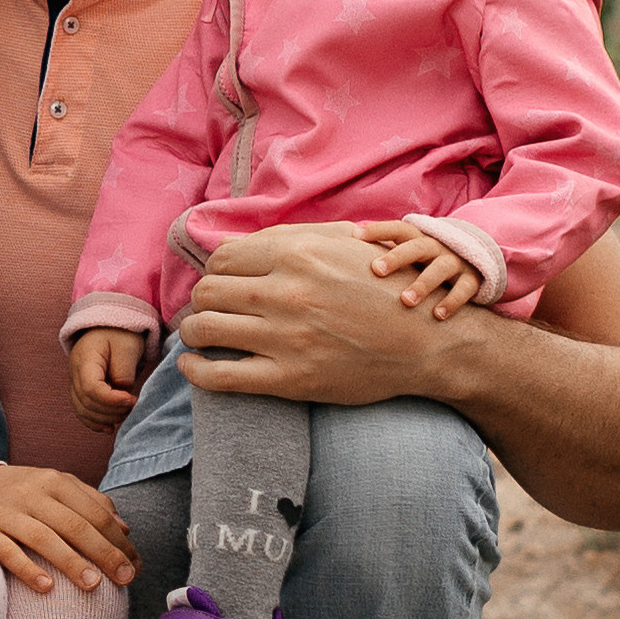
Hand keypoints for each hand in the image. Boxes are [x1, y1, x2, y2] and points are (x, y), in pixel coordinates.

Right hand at [0, 464, 139, 594]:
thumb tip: (124, 529)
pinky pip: (7, 552)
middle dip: (103, 553)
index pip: (93, 511)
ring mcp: (6, 513)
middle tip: (124, 578)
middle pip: (73, 524)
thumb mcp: (56, 486)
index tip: (134, 564)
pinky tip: (47, 587)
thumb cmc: (23, 491)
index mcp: (54, 481)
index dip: (117, 539)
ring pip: (43, 537)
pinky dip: (28, 569)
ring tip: (93, 585)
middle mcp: (31, 494)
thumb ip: (90, 502)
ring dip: (71, 562)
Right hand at [67, 328, 142, 431]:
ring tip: (125, 413)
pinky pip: (82, 410)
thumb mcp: (127, 347)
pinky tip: (110, 427)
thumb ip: (124, 372)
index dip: (111, 400)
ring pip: (82, 410)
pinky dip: (94, 422)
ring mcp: (74, 381)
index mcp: (85, 359)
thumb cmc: (120, 334)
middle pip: (86, 402)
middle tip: (132, 405)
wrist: (108, 325)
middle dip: (111, 411)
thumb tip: (122, 394)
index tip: (131, 399)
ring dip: (104, 418)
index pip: (91, 389)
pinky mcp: (80, 389)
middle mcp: (74, 372)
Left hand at [176, 221, 486, 406]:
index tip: (222, 285)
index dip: (214, 273)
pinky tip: (194, 366)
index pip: (221, 260)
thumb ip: (289, 238)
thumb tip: (233, 244)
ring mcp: (284, 338)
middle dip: (202, 302)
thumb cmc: (384, 288)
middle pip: (206, 292)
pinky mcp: (289, 380)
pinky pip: (219, 377)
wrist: (426, 341)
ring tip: (199, 336)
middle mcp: (284, 292)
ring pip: (204, 329)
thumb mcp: (342, 245)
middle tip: (211, 310)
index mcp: (295, 254)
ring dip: (193, 332)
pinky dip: (195, 371)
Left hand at [358, 220, 482, 318]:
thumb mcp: (410, 252)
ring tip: (406, 301)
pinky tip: (437, 315)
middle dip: (396, 258)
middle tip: (376, 270)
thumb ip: (384, 252)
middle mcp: (436, 247)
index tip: (356, 235)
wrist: (474, 262)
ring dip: (422, 284)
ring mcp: (455, 262)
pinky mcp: (472, 280)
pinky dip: (452, 302)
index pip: (397, 229)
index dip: (377, 230)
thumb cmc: (426, 261)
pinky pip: (463, 290)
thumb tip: (344, 252)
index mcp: (417, 238)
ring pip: (439, 269)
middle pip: (416, 247)